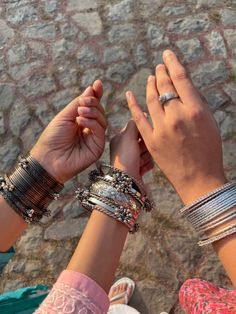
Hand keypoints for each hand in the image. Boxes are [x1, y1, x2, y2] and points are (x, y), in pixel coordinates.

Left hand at [31, 80, 106, 182]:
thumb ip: (78, 103)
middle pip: (100, 111)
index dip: (96, 95)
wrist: (49, 158)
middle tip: (83, 102)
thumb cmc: (53, 137)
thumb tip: (91, 88)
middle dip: (93, 103)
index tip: (98, 84)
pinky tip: (81, 121)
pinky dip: (92, 123)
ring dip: (93, 112)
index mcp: (81, 120)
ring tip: (80, 112)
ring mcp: (94, 138)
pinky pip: (100, 131)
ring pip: (102, 120)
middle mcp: (89, 128)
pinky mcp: (97, 147)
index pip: (92, 106)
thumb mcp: (64, 116)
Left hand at [110, 120, 153, 182]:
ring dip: (146, 157)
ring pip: (148, 152)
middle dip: (146, 146)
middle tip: (140, 151)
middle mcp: (125, 148)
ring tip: (139, 162)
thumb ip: (135, 123)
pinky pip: (150, 163)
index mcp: (120, 138)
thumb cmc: (125, 158)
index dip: (142, 131)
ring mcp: (131, 159)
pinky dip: (147, 165)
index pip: (136, 128)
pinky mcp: (137, 169)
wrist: (126, 183)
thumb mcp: (128, 136)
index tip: (144, 135)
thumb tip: (142, 113)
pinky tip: (141, 169)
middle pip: (144, 140)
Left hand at [126, 50, 226, 203]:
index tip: (168, 55)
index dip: (173, 64)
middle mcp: (177, 117)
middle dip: (161, 73)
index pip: (181, 80)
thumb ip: (196, 103)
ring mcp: (162, 129)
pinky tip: (129, 94)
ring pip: (151, 100)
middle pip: (165, 88)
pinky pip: (138, 119)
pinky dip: (133, 105)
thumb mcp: (209, 123)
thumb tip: (183, 86)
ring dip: (150, 86)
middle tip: (159, 65)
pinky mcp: (150, 140)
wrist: (198, 179)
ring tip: (151, 77)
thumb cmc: (209, 151)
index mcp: (195, 110)